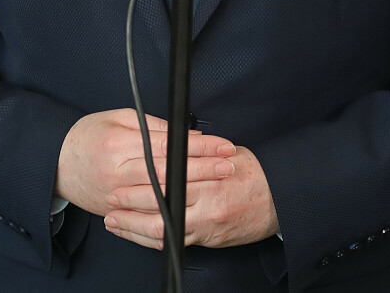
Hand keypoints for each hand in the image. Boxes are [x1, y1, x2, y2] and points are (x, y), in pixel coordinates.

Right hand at [55, 109, 235, 217]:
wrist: (56, 164)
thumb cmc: (87, 136)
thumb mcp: (118, 118)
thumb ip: (152, 126)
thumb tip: (186, 133)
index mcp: (119, 145)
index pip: (168, 146)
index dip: (199, 147)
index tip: (222, 145)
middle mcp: (119, 173)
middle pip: (169, 173)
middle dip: (204, 169)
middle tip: (229, 164)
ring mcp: (117, 197)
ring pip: (162, 197)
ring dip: (193, 190)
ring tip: (218, 183)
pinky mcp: (117, 211)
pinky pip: (148, 214)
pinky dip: (172, 210)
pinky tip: (191, 205)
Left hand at [104, 145, 278, 249]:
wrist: (279, 201)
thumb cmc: (255, 175)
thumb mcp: (227, 154)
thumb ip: (198, 153)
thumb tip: (172, 146)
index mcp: (208, 177)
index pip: (166, 177)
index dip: (140, 180)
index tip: (121, 178)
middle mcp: (205, 204)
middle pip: (158, 204)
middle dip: (129, 203)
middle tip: (111, 198)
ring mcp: (205, 225)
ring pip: (161, 229)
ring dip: (133, 226)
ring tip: (114, 220)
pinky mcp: (207, 240)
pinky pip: (172, 243)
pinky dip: (150, 239)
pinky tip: (136, 234)